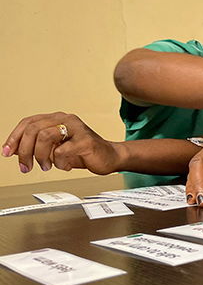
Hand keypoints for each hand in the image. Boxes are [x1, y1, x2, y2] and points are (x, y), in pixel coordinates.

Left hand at [3, 112, 122, 174]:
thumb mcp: (55, 148)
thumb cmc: (83, 152)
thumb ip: (37, 146)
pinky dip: (58, 162)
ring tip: (46, 166)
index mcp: (57, 118)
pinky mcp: (85, 141)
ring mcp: (77, 128)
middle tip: (26, 166)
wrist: (109, 157)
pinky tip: (63, 166)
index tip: (7, 152)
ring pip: (44, 137)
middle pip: (33, 129)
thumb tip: (14, 149)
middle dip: (24, 151)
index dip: (14, 137)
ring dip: (40, 156)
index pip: (28, 122)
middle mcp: (66, 119)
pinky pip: (62, 151)